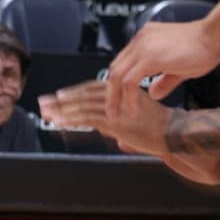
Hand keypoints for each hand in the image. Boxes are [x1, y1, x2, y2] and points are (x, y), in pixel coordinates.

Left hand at [39, 78, 168, 156]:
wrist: (176, 132)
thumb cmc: (161, 127)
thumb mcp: (136, 116)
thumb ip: (117, 119)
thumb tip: (105, 130)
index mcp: (123, 89)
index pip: (92, 87)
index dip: (73, 91)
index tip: (58, 95)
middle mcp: (118, 94)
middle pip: (83, 94)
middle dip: (62, 99)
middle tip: (44, 102)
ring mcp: (116, 107)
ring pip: (83, 105)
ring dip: (62, 109)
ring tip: (46, 113)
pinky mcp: (116, 121)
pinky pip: (88, 118)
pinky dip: (72, 119)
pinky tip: (60, 122)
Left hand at [106, 18, 219, 108]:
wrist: (216, 36)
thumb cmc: (204, 49)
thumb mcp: (179, 68)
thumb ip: (163, 80)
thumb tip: (152, 94)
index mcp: (144, 39)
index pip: (123, 63)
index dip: (118, 83)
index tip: (119, 100)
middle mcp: (139, 40)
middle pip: (115, 69)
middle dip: (111, 92)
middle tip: (112, 112)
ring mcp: (142, 46)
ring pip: (118, 76)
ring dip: (115, 98)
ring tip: (117, 115)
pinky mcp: (149, 56)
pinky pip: (130, 81)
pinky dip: (128, 98)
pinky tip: (133, 110)